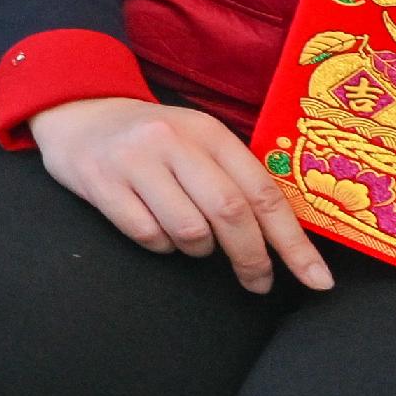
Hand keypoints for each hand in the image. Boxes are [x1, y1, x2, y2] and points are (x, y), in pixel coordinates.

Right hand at [28, 97, 329, 294]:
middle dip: (251, 258)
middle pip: (230, 213)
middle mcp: (173, 141)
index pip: (263, 192)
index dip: (294, 242)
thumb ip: (233, 176)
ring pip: (189, 230)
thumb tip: (282, 238)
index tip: (318, 280)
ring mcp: (135, 161)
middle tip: (257, 282)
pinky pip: (147, 235)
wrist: (76, 113)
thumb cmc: (150, 139)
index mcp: (208, 132)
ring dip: (199, 250)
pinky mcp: (101, 182)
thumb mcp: (195, 141)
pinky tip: (155, 230)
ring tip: (191, 240)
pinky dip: (161, 245)